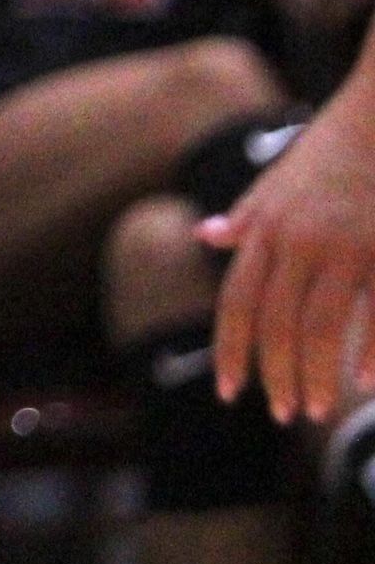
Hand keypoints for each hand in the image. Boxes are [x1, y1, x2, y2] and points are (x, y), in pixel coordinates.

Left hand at [209, 85, 374, 420]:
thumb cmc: (331, 151)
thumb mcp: (276, 180)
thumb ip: (245, 217)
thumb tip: (205, 237)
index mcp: (266, 229)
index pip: (236, 302)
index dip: (230, 350)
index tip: (228, 391)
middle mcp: (298, 241)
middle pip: (275, 324)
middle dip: (274, 374)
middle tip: (279, 412)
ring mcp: (346, 246)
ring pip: (320, 328)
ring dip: (316, 376)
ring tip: (315, 409)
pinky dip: (372, 352)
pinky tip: (366, 383)